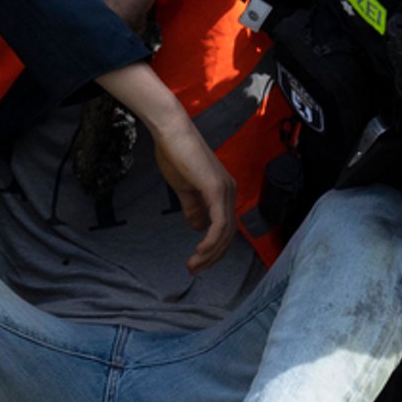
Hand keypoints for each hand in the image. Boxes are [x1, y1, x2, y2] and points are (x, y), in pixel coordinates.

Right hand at [148, 117, 237, 273]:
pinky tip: (200, 251)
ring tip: (193, 265)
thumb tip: (198, 227)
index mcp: (223, 191)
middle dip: (213, 256)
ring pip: (225, 233)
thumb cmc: (175, 154)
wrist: (171, 132)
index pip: (225, 227)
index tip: (197, 261)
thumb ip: (192, 208)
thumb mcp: (184, 188)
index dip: (214, 247)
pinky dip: (211, 241)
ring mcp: (225, 190)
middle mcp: (230, 192)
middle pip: (228, 234)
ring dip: (210, 253)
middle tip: (194, 269)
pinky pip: (219, 223)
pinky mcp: (216, 190)